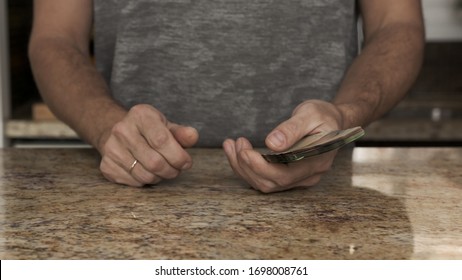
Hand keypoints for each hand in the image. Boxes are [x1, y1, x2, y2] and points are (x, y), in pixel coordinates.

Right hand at [99, 104, 198, 185]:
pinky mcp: (106, 165)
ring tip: (163, 170)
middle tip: (176, 169)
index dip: (178, 156)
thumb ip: (182, 133)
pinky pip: (134, 182)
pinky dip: (146, 181)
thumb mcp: (166, 126)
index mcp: (140, 115)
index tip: (186, 163)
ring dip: (160, 177)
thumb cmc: (149, 130)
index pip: (162, 141)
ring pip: (145, 175)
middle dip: (171, 170)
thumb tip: (193, 136)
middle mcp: (122, 129)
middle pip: (154, 162)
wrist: (117, 132)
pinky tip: (147, 171)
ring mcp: (111, 148)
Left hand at [223, 100, 343, 192]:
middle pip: (271, 182)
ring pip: (265, 183)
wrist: (332, 122)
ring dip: (243, 167)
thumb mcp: (310, 114)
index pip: (284, 175)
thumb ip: (292, 129)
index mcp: (316, 162)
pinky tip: (236, 152)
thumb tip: (272, 143)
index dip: (260, 167)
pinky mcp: (289, 177)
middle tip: (236, 143)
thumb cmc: (323, 116)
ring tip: (231, 145)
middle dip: (247, 165)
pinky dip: (247, 167)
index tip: (244, 150)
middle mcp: (308, 176)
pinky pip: (264, 178)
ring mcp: (299, 179)